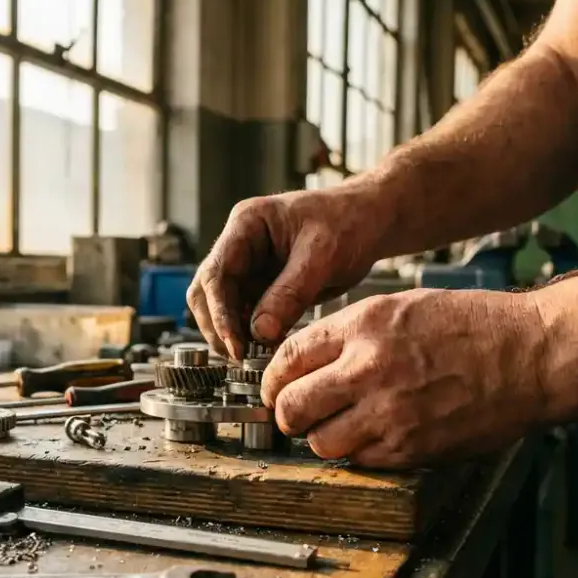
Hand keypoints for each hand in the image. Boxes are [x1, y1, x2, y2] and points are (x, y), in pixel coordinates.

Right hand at [186, 182, 390, 358]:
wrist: (369, 222)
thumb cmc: (348, 221)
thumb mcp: (321, 256)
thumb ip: (290, 293)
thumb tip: (260, 331)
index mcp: (246, 225)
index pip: (217, 273)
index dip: (220, 312)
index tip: (234, 343)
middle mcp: (240, 246)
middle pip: (207, 292)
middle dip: (218, 325)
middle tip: (238, 356)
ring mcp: (249, 267)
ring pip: (222, 307)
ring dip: (233, 333)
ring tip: (254, 356)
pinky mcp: (263, 287)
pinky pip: (247, 315)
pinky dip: (252, 335)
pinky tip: (266, 349)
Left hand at [260, 288, 550, 466]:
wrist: (532, 356)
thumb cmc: (473, 327)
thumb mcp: (400, 308)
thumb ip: (349, 334)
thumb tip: (305, 361)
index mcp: (363, 326)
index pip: (287, 358)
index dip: (272, 379)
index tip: (275, 388)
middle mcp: (368, 369)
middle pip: (291, 406)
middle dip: (286, 414)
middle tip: (294, 415)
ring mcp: (388, 413)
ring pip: (320, 442)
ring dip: (321, 438)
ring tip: (337, 427)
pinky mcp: (410, 448)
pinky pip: (360, 461)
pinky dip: (358, 453)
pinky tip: (374, 436)